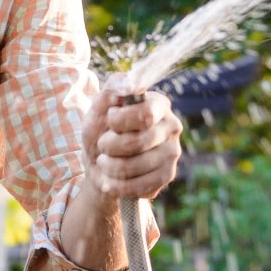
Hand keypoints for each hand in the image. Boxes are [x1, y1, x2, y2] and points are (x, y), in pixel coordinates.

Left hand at [82, 84, 182, 199]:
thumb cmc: (101, 131)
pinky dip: (115, 185)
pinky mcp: (167, 175)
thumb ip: (112, 89)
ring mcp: (172, 152)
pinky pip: (138, 186)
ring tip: (104, 161)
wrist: (99, 164)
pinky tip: (110, 180)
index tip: (109, 119)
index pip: (145, 114)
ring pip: (135, 166)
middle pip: (137, 142)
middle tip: (103, 144)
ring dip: (109, 166)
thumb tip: (129, 84)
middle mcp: (172, 126)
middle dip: (109, 145)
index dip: (118, 120)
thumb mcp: (98, 109)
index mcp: (158, 104)